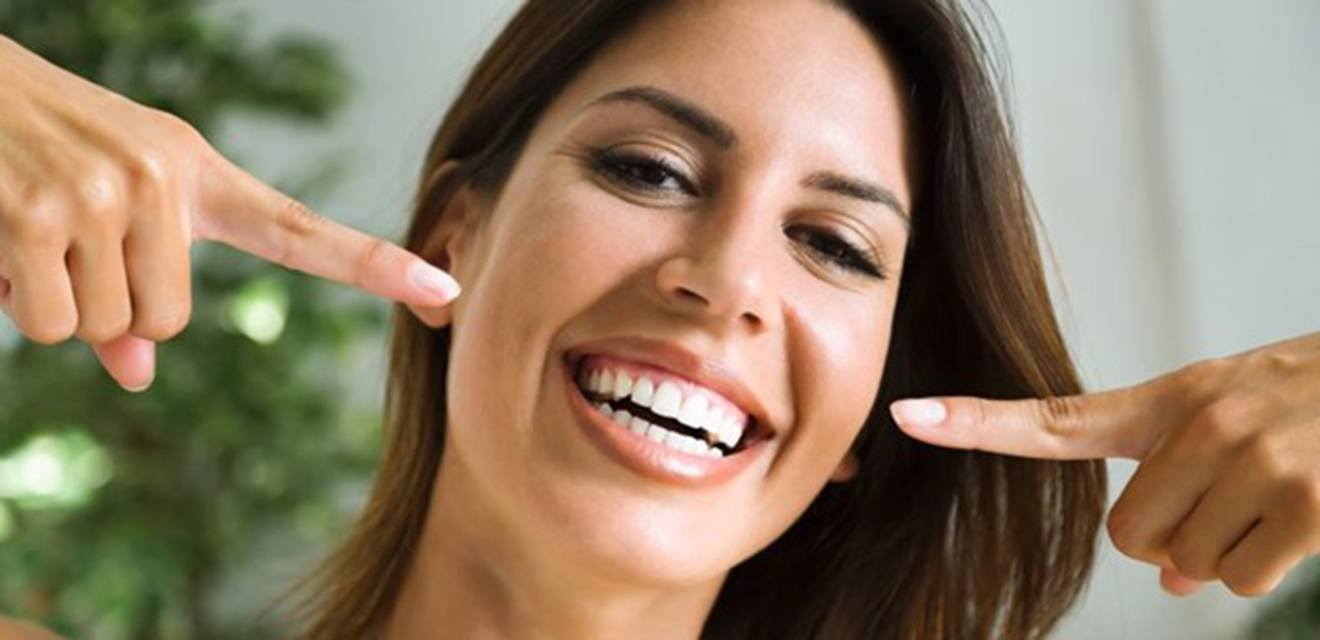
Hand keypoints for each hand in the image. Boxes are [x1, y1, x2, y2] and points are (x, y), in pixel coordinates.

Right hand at [0, 35, 459, 390]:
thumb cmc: (38, 151)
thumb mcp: (105, 207)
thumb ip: (136, 287)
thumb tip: (139, 373)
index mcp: (199, 173)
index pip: (299, 230)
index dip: (374, 266)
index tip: (445, 289)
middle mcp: (165, 178)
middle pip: (166, 323)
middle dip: (111, 309)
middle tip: (67, 245)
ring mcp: (104, 194)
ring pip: (108, 329)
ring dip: (58, 304)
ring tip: (30, 229)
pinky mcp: (36, 216)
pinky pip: (52, 325)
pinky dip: (16, 304)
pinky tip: (1, 240)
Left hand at [890, 332, 1319, 596]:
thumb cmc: (1309, 406)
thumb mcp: (1234, 418)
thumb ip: (1177, 486)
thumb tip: (1165, 582)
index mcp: (1171, 400)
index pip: (1055, 419)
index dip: (974, 423)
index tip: (908, 416)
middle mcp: (1201, 423)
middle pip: (1128, 536)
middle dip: (1171, 541)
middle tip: (1230, 498)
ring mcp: (1251, 462)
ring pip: (1183, 566)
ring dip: (1223, 555)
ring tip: (1276, 498)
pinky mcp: (1304, 505)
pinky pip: (1237, 580)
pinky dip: (1263, 570)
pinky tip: (1300, 520)